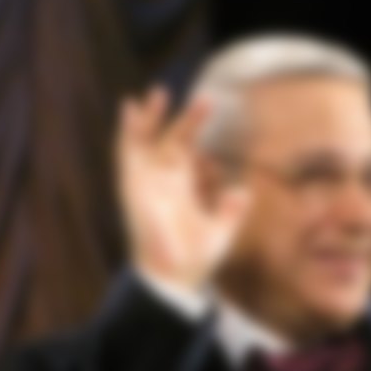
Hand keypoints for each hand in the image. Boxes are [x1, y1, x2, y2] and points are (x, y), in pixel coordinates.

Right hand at [116, 85, 250, 290]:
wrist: (175, 278)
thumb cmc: (195, 258)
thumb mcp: (221, 230)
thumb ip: (231, 209)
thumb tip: (243, 190)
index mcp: (182, 186)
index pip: (190, 149)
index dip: (198, 130)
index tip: (213, 111)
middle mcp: (163, 180)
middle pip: (172, 140)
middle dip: (187, 120)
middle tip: (206, 98)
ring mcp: (147, 181)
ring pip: (145, 141)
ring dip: (151, 118)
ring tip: (159, 92)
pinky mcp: (133, 186)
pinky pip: (128, 154)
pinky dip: (128, 132)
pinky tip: (131, 110)